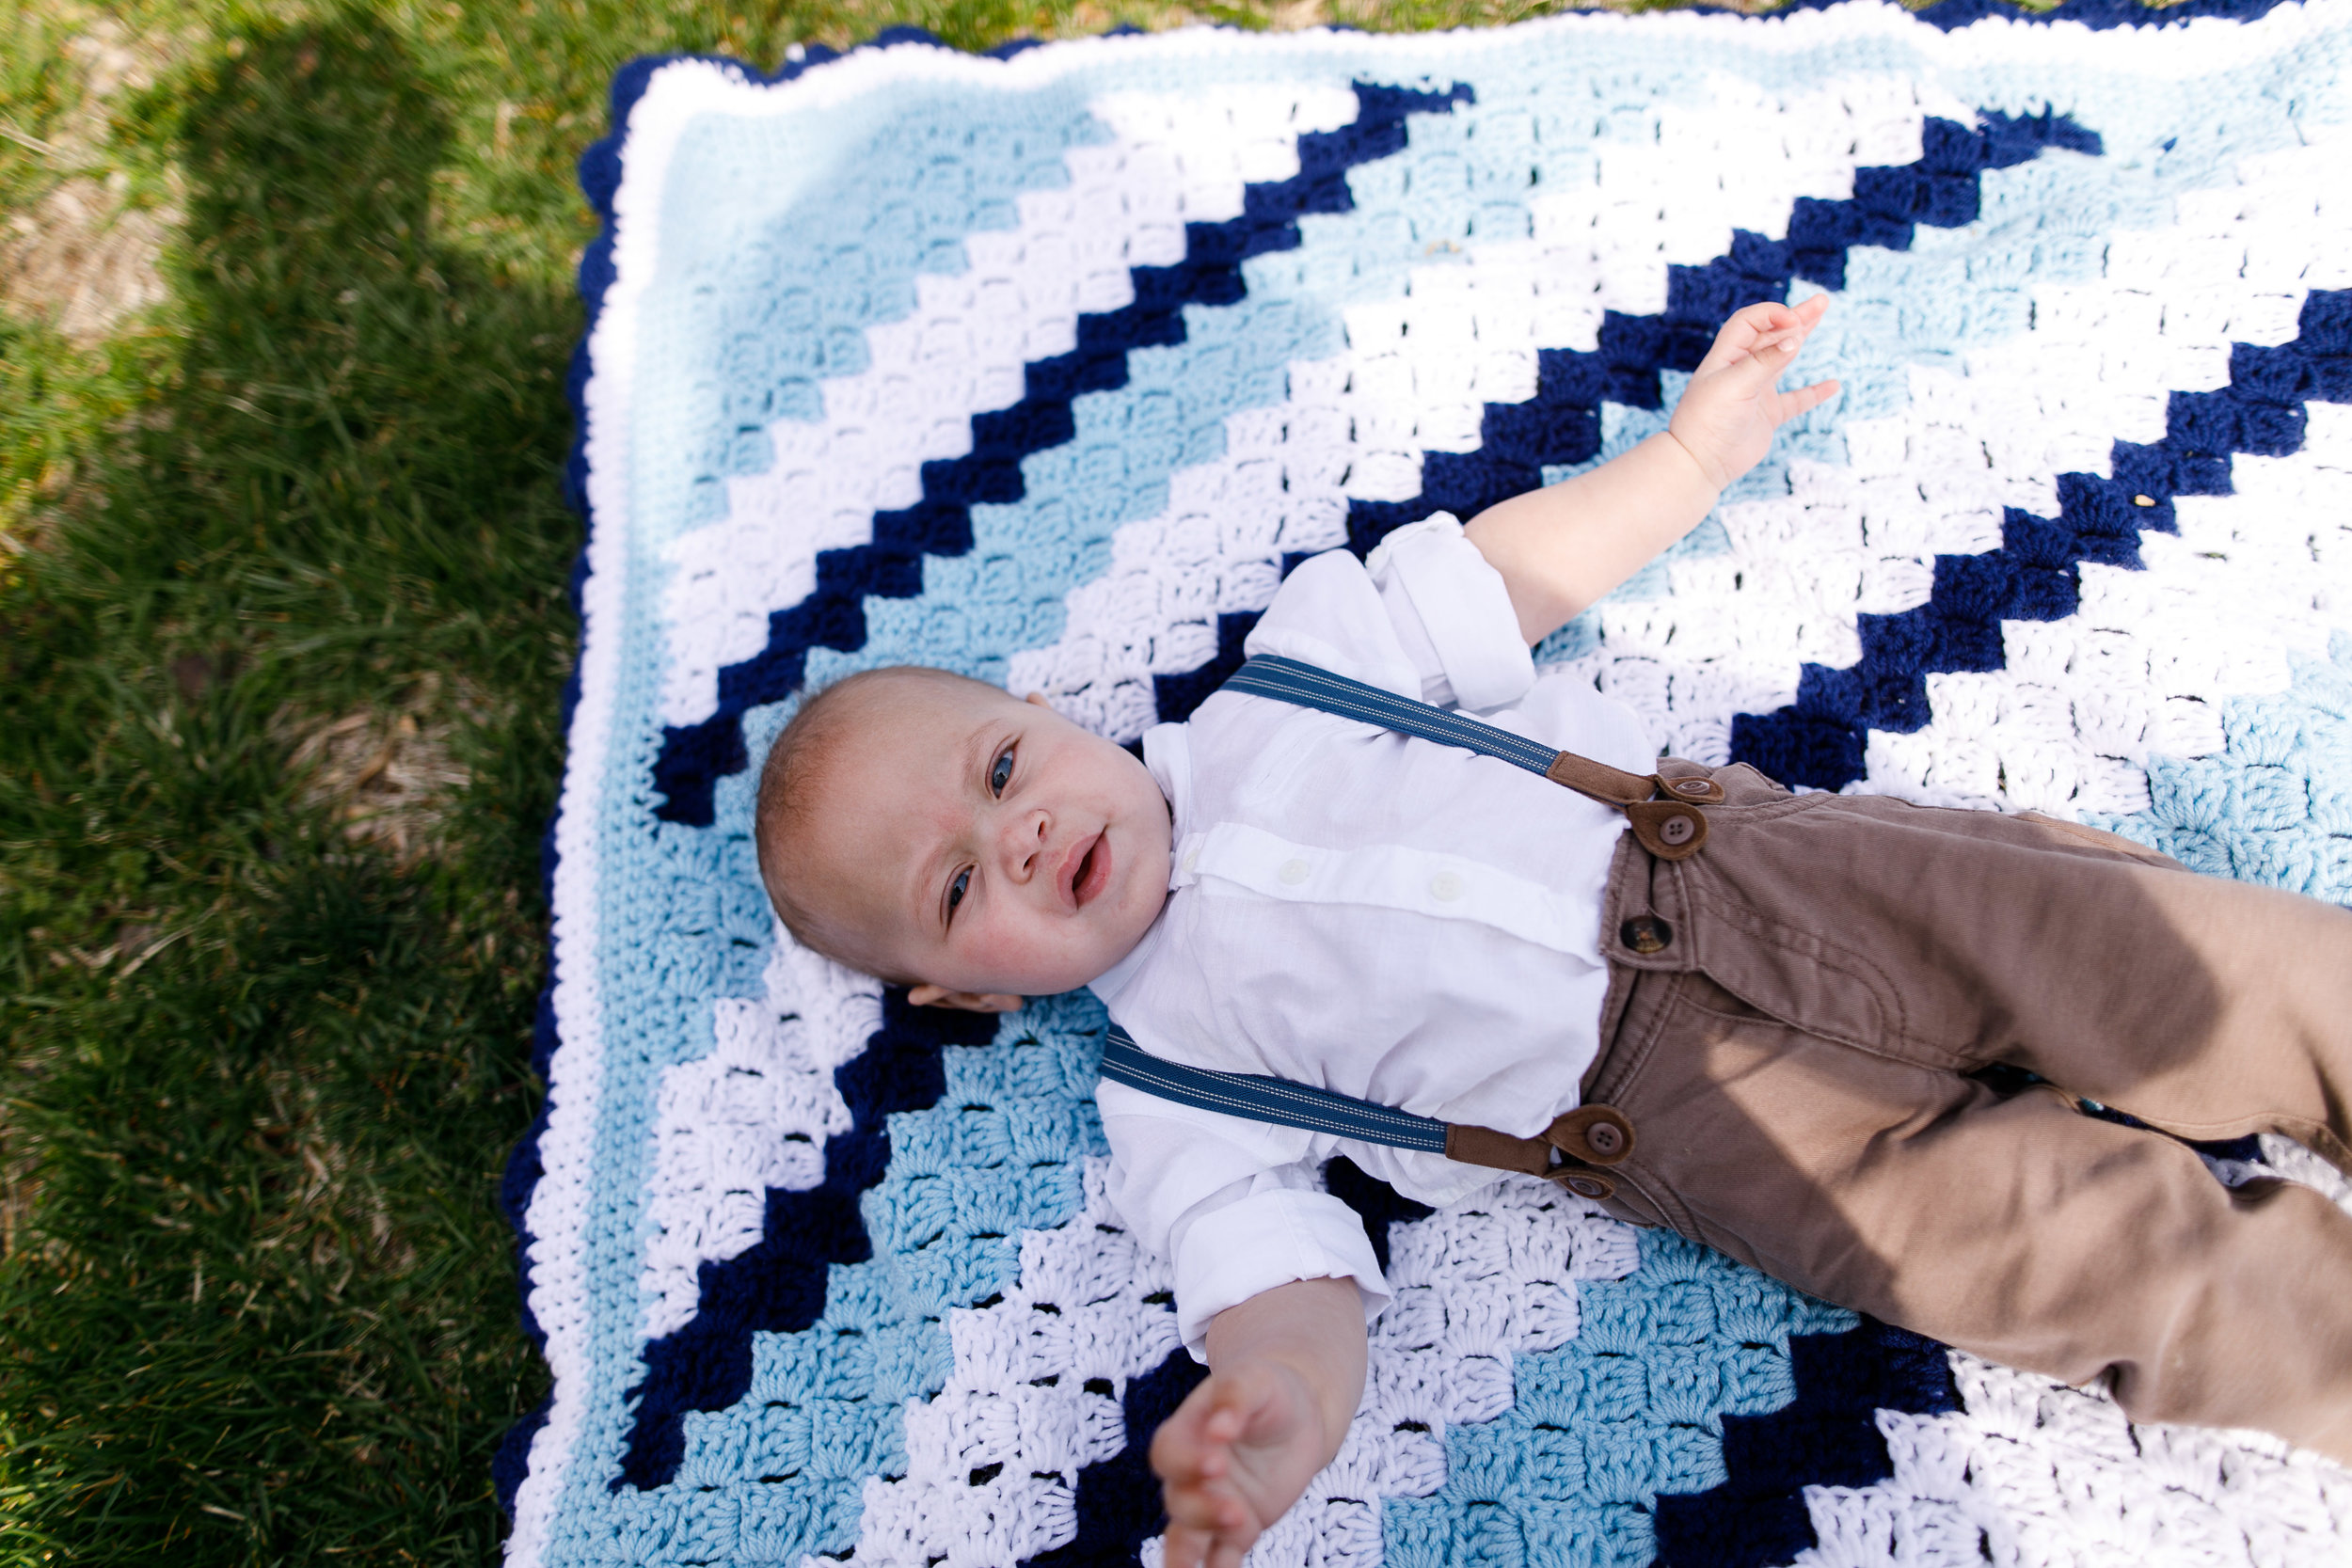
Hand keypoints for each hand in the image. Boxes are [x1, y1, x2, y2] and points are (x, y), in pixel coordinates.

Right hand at [1153, 1362, 1330, 1567]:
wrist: (1296, 1416)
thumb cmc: (1268, 1390)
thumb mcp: (1255, 1380)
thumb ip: (1234, 1395)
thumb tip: (1219, 1427)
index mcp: (1186, 1433)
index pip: (1170, 1453)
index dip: (1187, 1461)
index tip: (1216, 1462)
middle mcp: (1191, 1475)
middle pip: (1179, 1500)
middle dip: (1202, 1510)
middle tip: (1236, 1511)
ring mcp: (1212, 1505)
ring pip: (1187, 1537)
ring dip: (1189, 1555)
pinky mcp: (1238, 1530)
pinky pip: (1220, 1557)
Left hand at [1665, 295, 1839, 490]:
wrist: (1700, 464)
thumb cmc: (1708, 421)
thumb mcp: (1735, 386)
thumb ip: (1765, 362)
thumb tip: (1794, 338)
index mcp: (1726, 357)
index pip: (1750, 322)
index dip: (1772, 315)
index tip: (1794, 321)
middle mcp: (1740, 370)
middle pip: (1770, 334)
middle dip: (1795, 317)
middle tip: (1821, 302)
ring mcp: (1755, 392)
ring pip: (1783, 358)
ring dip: (1801, 338)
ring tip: (1820, 317)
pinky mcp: (1766, 415)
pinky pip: (1795, 400)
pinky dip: (1814, 393)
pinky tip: (1832, 386)